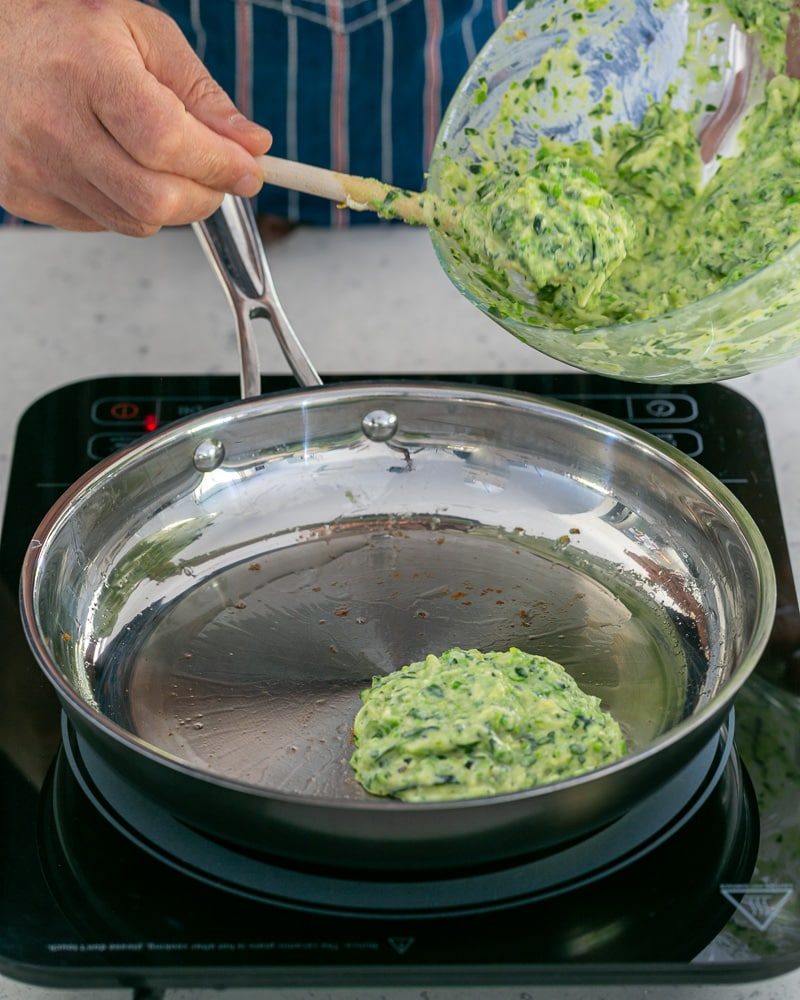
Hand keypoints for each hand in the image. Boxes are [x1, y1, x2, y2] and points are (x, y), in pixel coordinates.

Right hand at [0, 0, 271, 235]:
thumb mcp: (143, 35)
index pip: (166, 141)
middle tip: (215, 174)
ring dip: (170, 204)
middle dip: (204, 195)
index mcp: (86, 70)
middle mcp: (52, 123)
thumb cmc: (68, 32)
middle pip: (154, 199)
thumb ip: (202, 93)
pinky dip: (130, 205)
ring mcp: (33, 167)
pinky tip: (119, 166)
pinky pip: (105, 224)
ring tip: (165, 164)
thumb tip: (251, 145)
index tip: (249, 171)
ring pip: (135, 221)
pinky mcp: (25, 196)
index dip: (218, 165)